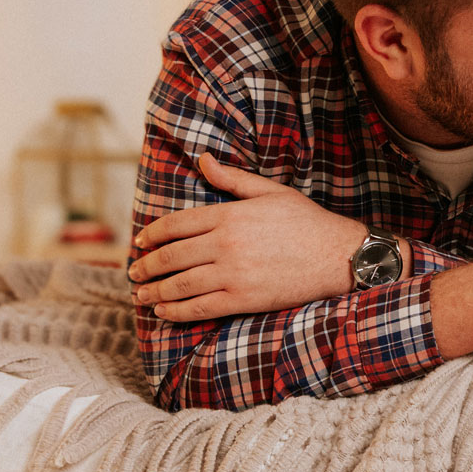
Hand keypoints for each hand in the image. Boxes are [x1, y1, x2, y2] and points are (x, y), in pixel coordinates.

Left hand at [128, 154, 369, 320]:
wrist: (339, 256)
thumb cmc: (308, 222)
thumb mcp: (271, 192)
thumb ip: (233, 179)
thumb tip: (203, 159)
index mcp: (230, 215)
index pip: (176, 225)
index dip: (152, 235)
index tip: (140, 243)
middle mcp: (226, 243)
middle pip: (172, 256)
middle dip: (147, 266)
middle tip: (134, 272)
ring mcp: (233, 273)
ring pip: (180, 284)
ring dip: (154, 291)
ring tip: (140, 295)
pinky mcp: (243, 299)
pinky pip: (200, 307)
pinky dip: (176, 311)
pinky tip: (164, 312)